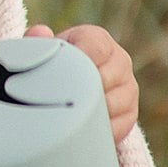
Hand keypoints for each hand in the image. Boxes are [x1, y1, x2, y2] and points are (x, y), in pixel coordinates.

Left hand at [26, 22, 138, 143]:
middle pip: (107, 78)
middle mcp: (119, 61)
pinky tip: (80, 134)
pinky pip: (119, 126)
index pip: (95, 47)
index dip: (79, 61)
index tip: (62, 75)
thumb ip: (38, 41)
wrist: (71, 87)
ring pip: (114, 104)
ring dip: (90, 114)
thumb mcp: (44, 52)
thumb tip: (39, 32)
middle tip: (59, 102)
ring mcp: (128, 88)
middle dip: (82, 91)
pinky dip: (98, 133)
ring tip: (67, 119)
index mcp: (98, 41)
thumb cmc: (54, 66)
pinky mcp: (130, 114)